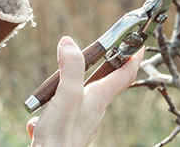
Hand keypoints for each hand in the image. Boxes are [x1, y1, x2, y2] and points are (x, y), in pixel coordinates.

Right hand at [26, 36, 144, 146]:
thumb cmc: (60, 137)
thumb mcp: (66, 96)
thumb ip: (71, 69)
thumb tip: (69, 42)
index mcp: (99, 98)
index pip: (125, 74)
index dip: (133, 55)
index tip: (140, 41)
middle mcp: (95, 110)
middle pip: (104, 83)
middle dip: (101, 66)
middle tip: (98, 51)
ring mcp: (82, 122)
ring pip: (79, 99)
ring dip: (68, 90)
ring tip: (53, 90)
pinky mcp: (68, 132)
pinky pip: (61, 116)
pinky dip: (51, 113)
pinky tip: (38, 122)